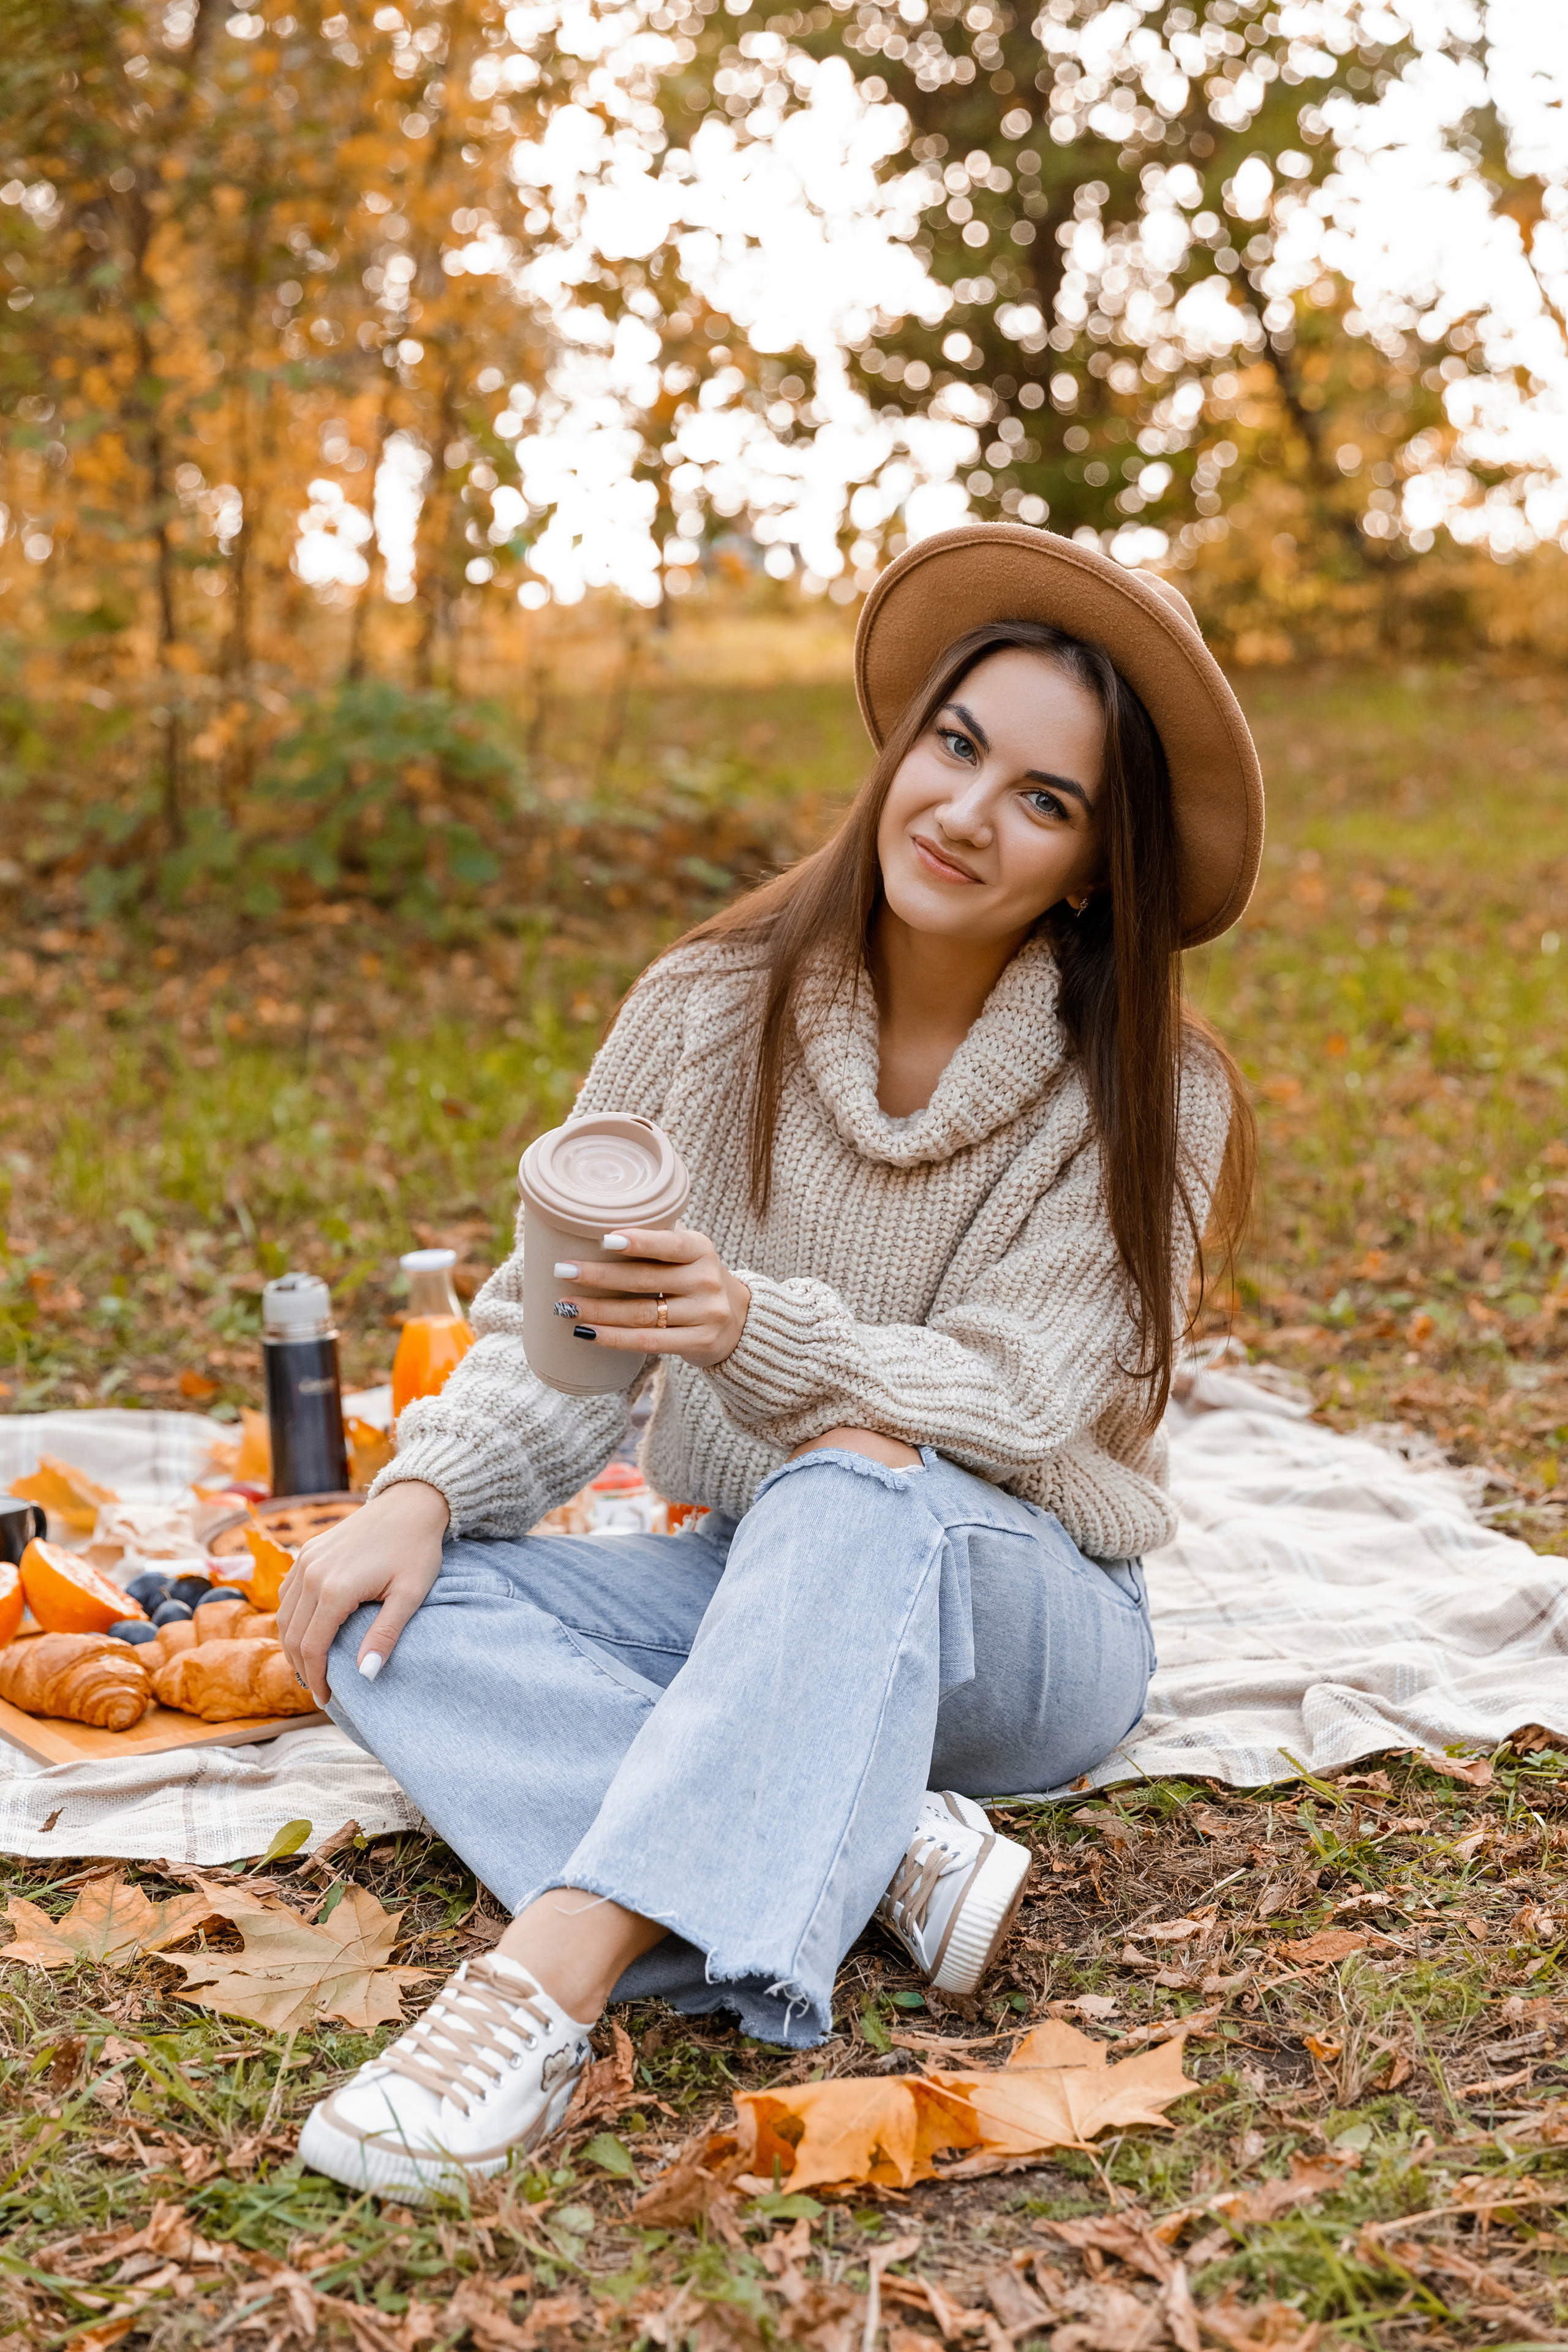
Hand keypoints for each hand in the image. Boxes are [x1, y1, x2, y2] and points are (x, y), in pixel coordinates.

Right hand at [276, 1479, 449, 1705]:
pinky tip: (307, 1634)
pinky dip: (291, 1620)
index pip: (313, 1647)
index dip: (317, 1678)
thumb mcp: (409, 1595)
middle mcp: (312, 1574)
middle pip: (293, 1636)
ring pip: (284, 1616)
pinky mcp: (306, 1552)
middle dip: (303, 1668)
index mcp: (335, 1589)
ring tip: (312, 1668)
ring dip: (293, 1646)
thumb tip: (365, 1676)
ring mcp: (305, 1561)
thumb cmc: (416, 1549)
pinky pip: (287, 1594)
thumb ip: (385, 1635)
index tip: (328, 1700)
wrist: (410, 1503)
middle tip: (320, 1691)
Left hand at [554, 1225, 749, 1370]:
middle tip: (562, 1271)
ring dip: (598, 1310)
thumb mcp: (690, 1254)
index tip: (604, 1239)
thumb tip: (592, 1224)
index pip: (668, 1244)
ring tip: (565, 1307)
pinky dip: (613, 1338)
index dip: (638, 1241)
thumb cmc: (696, 1280)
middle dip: (598, 1276)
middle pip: (644, 1280)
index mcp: (701, 1249)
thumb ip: (657, 1241)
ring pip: (641, 1314)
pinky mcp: (699, 1342)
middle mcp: (706, 1280)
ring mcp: (705, 1314)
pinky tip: (587, 1334)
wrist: (740, 1322)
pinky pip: (648, 1342)